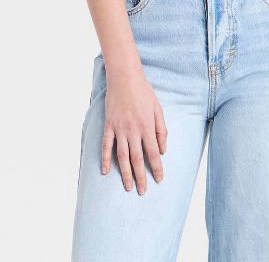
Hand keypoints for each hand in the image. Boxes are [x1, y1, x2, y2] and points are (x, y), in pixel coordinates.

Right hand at [101, 69, 166, 193]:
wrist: (125, 77)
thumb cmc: (144, 92)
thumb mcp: (158, 109)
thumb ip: (161, 130)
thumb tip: (163, 150)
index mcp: (147, 126)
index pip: (153, 153)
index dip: (157, 168)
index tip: (159, 180)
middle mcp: (133, 130)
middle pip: (137, 159)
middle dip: (141, 177)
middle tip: (142, 191)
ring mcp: (119, 129)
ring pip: (122, 156)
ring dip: (125, 173)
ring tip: (128, 187)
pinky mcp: (109, 125)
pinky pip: (106, 146)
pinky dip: (105, 159)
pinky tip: (105, 172)